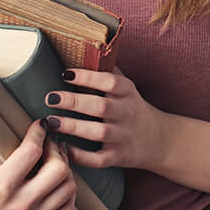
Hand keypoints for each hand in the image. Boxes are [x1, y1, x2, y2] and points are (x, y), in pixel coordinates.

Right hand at [0, 119, 76, 209]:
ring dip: (66, 170)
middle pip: (58, 170)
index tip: (39, 124)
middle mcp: (19, 206)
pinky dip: (67, 192)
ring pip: (67, 189)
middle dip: (57, 150)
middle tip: (50, 141)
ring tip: (55, 158)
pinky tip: (57, 181)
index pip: (31, 152)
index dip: (39, 133)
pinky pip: (66, 209)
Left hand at [46, 66, 172, 172]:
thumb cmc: (133, 108)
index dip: (88, 77)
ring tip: (50, 122)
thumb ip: (109, 72)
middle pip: (101, 106)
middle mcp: (127, 113)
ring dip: (72, 126)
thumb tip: (85, 51)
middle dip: (74, 101)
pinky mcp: (119, 157)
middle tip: (50, 97)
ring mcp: (123, 136)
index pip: (110, 81)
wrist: (159, 140)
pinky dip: (80, 155)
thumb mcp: (128, 88)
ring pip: (97, 132)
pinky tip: (63, 148)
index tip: (65, 74)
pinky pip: (98, 159)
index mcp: (128, 93)